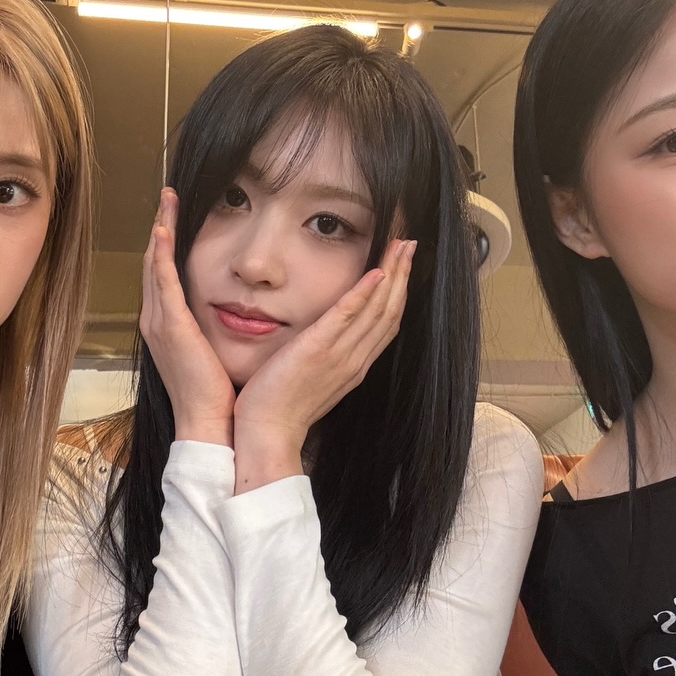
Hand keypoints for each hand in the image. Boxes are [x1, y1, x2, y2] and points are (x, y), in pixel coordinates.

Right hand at [140, 188, 235, 445]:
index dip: (166, 244)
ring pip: (155, 264)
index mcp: (167, 326)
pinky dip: (162, 254)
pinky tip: (163, 229)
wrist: (207, 424)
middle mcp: (156, 320)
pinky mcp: (171, 326)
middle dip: (160, 226)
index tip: (175, 217)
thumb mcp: (212, 354)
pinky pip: (163, 282)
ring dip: (160, 229)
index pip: (163, 275)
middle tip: (167, 196)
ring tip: (166, 200)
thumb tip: (235, 313)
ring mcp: (160, 322)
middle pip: (154, 262)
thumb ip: (213, 330)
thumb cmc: (216, 395)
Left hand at [231, 238, 414, 491]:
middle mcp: (355, 359)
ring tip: (400, 244)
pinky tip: (377, 271)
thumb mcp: (313, 377)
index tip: (403, 263)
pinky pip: (348, 317)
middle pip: (390, 311)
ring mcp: (340, 356)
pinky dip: (365, 293)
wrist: (266, 432)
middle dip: (403, 275)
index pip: (386, 323)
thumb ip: (326, 355)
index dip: (399, 291)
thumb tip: (328, 337)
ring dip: (392, 274)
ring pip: (378, 310)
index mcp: (355, 365)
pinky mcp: (318, 350)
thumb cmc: (281, 405)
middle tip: (410, 243)